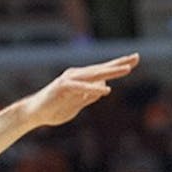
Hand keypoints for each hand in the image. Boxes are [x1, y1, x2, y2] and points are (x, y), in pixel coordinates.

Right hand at [22, 53, 138, 127]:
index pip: (103, 70)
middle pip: (101, 68)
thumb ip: (89, 95)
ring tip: (127, 70)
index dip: (119, 65)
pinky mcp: (62, 88)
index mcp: (81, 79)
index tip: (135, 59)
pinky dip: (92, 88)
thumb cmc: (55, 108)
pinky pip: (80, 87)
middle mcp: (76, 75)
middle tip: (136, 57)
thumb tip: (104, 87)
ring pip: (93, 74)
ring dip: (111, 72)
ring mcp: (69, 80)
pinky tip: (106, 89)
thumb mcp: (78, 103)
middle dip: (119, 63)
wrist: (34, 113)